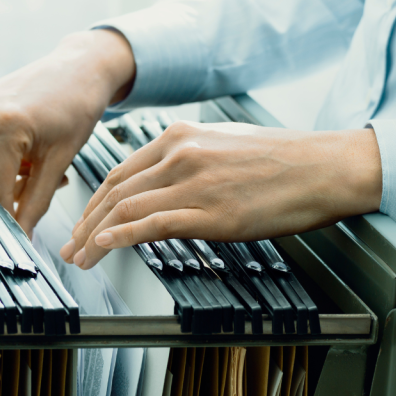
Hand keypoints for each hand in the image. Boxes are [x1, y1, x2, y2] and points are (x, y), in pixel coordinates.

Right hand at [0, 29, 134, 234]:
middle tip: (43, 184)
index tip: (18, 236)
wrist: (80, 67)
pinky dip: (2, 156)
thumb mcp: (62, 158)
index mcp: (5, 123)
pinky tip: (26, 147)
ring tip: (39, 160)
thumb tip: (22, 234)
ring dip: (8, 174)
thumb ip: (37, 200)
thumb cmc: (78, 105)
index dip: (9, 215)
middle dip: (12, 191)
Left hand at [60, 121, 381, 269]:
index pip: (120, 173)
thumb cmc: (283, 159)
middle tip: (71, 246)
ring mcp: (194, 182)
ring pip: (126, 210)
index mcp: (180, 137)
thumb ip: (188, 162)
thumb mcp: (223, 146)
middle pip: (115, 192)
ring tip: (81, 258)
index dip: (95, 203)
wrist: (324, 167)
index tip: (84, 222)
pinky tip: (104, 248)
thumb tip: (165, 185)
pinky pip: (152, 224)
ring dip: (95, 237)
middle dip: (86, 223)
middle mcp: (180, 154)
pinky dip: (120, 237)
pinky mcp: (211, 211)